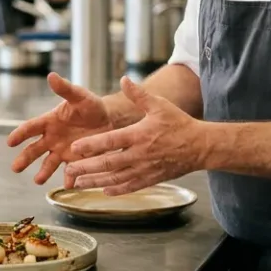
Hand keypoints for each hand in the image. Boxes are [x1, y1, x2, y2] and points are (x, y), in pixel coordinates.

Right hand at [7, 73, 118, 186]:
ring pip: (48, 163)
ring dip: (43, 172)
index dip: (19, 135)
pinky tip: (69, 185)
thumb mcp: (79, 96)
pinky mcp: (74, 160)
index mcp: (49, 122)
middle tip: (15, 168)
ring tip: (38, 181)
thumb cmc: (90, 105)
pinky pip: (70, 171)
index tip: (10, 142)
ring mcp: (62, 151)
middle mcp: (52, 138)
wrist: (109, 119)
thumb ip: (65, 89)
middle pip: (34, 149)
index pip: (30, 128)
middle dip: (24, 159)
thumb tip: (51, 76)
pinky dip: (69, 178)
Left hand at [63, 77, 209, 195]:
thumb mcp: (160, 105)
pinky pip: (131, 186)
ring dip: (95, 181)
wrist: (201, 147)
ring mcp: (145, 169)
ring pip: (116, 178)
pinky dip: (116, 190)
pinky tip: (103, 190)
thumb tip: (124, 79)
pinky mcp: (152, 179)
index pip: (111, 141)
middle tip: (69, 169)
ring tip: (78, 183)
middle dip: (87, 167)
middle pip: (109, 163)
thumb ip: (139, 95)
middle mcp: (140, 155)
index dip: (92, 145)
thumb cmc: (179, 124)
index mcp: (139, 135)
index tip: (75, 148)